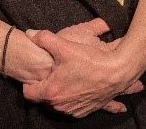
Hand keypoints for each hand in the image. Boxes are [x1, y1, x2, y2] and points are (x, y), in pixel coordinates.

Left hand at [23, 29, 143, 117]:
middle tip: (52, 71)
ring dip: (60, 92)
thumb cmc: (90, 60)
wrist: (116, 72)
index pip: (29, 93)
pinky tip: (77, 89)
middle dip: (47, 86)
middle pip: (44, 98)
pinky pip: (74, 107)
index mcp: (52, 91)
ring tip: (65, 77)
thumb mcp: (64, 45)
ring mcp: (74, 110)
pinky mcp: (86, 110)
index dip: (30, 83)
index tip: (35, 74)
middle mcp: (61, 105)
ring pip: (59, 103)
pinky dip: (74, 99)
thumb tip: (30, 34)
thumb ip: (44, 38)